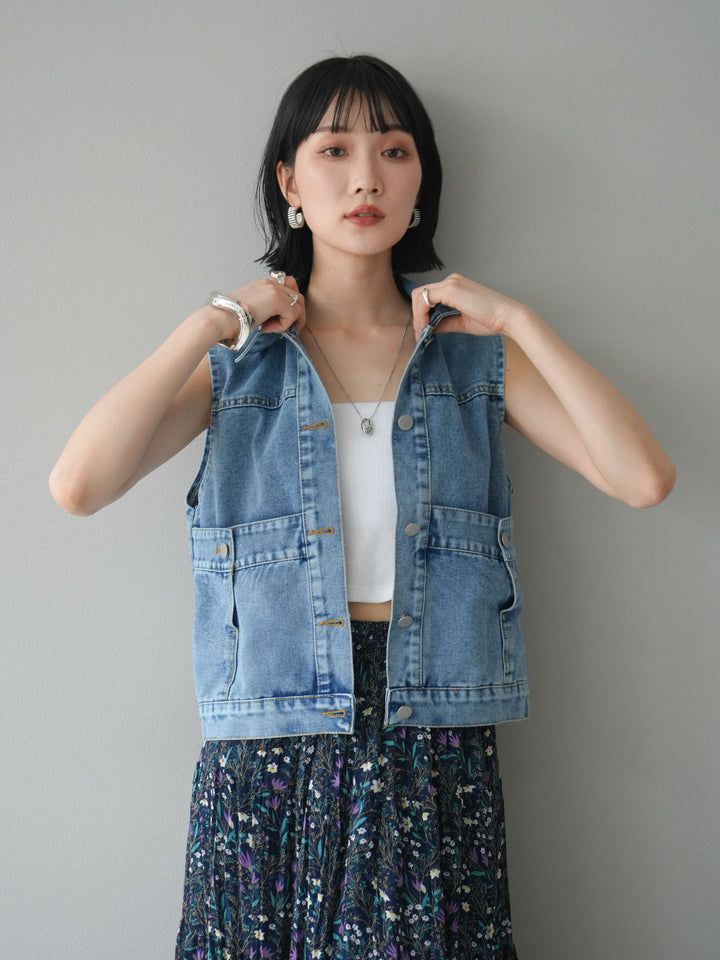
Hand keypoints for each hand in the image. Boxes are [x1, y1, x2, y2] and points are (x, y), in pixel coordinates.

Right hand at [208, 275, 305, 339]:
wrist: (221, 318)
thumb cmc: (231, 318)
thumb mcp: (251, 307)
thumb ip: (266, 307)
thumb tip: (277, 317)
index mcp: (263, 283)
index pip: (288, 288)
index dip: (288, 306)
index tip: (277, 320)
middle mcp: (270, 282)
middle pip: (297, 295)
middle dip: (295, 313)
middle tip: (283, 327)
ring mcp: (274, 289)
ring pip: (299, 305)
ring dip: (289, 321)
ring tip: (273, 329)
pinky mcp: (277, 299)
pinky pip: (292, 315)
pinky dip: (283, 326)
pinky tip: (265, 328)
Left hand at [410, 272, 525, 341]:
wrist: (508, 317)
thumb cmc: (491, 319)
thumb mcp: (461, 322)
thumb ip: (444, 322)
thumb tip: (429, 328)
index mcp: (455, 286)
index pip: (428, 296)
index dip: (420, 314)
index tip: (422, 332)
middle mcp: (451, 280)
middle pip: (420, 294)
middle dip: (416, 315)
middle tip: (419, 334)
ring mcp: (451, 283)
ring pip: (419, 295)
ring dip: (417, 316)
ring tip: (422, 333)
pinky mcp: (451, 289)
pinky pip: (425, 299)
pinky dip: (421, 315)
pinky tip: (426, 328)